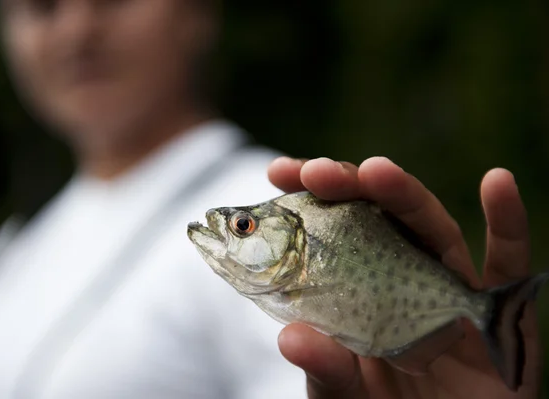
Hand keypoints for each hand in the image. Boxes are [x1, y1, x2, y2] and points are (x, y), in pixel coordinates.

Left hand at [267, 156, 541, 398]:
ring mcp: (448, 287)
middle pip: (379, 218)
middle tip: (317, 172)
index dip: (308, 199)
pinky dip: (508, 222)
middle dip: (349, 187)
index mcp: (358, 288)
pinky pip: (508, 262)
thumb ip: (326, 368)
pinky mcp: (496, 309)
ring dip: (405, 196)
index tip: (279, 172)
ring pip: (432, 230)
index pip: (331, 231)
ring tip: (377, 171)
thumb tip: (292, 338)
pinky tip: (498, 182)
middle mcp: (401, 276)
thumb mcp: (343, 395)